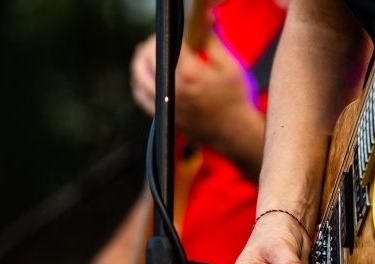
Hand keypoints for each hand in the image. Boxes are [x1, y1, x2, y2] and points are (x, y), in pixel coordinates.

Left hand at [130, 33, 259, 146]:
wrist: (234, 132)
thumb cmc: (235, 99)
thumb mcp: (230, 67)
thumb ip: (213, 42)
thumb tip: (203, 20)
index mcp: (190, 74)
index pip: (168, 42)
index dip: (170, 33)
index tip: (175, 32)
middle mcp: (173, 89)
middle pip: (148, 56)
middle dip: (153, 45)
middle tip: (162, 42)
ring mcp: (165, 105)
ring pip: (139, 75)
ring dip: (141, 61)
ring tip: (150, 55)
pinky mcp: (163, 116)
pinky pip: (140, 96)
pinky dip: (139, 83)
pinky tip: (145, 77)